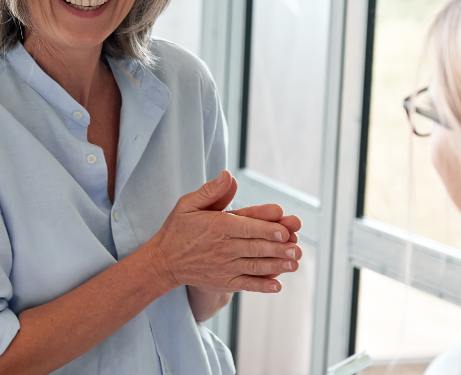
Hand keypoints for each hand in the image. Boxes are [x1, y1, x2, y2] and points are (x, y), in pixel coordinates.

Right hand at [144, 171, 302, 293]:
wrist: (163, 262)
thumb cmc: (178, 229)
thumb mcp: (188, 204)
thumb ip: (211, 191)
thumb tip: (228, 175)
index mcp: (217, 226)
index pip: (247, 226)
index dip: (267, 228)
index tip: (284, 230)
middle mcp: (223, 247)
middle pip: (255, 247)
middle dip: (278, 248)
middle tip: (297, 247)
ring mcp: (224, 267)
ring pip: (254, 266)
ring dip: (276, 265)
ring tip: (294, 263)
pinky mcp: (224, 282)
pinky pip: (246, 284)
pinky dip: (261, 286)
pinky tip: (277, 285)